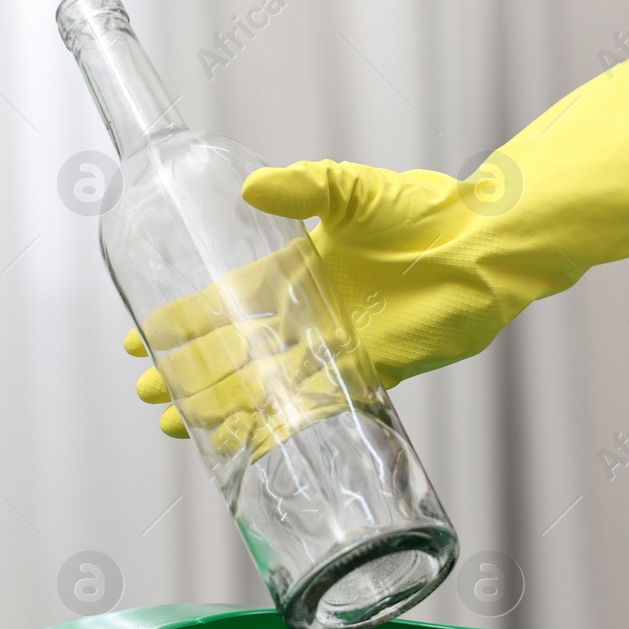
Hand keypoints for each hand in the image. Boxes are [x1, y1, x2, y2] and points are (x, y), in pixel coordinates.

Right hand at [125, 33, 628, 438]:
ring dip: (219, 408)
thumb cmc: (427, 210)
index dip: (182, 321)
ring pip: (263, 388)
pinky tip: (243, 444)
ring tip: (174, 426)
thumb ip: (305, 184)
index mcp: (295, 269)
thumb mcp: (355, 189)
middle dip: (187, 375)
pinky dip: (277, 428)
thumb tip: (251, 185)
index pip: (223, 301)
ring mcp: (336, 348)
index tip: (142, 338)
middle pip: (232, 353)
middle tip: (147, 394)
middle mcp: (308, 314)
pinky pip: (315, 410)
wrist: (486, 246)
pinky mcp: (370, 376)